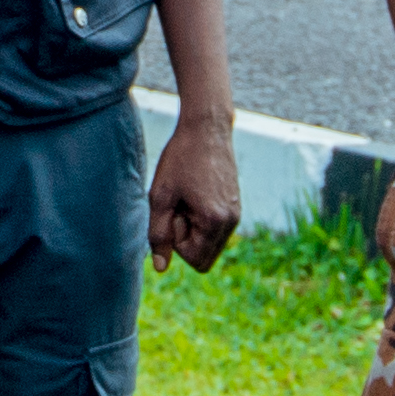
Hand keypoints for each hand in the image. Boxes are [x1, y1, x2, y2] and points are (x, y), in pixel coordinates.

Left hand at [149, 109, 244, 271]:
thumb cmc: (180, 159)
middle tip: (179, 206)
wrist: (206, 127)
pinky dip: (202, 219)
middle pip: (205, 257)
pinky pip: (216, 229)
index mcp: (215, 221)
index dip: (177, 242)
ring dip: (193, 228)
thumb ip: (158, 234)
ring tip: (187, 199)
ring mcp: (236, 214)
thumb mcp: (161, 196)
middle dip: (186, 239)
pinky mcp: (235, 205)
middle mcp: (231, 222)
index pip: (195, 261)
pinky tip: (195, 193)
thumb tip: (161, 268)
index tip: (174, 212)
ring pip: (210, 243)